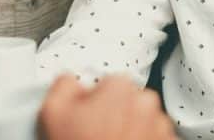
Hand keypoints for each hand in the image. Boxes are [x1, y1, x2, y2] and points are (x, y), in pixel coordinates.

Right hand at [38, 75, 175, 139]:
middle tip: (98, 137)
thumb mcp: (52, 112)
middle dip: (116, 115)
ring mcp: (161, 128)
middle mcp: (146, 104)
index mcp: (120, 88)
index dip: (94, 102)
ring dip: (132, 131)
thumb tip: (73, 81)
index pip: (107, 84)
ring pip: (144, 121)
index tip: (87, 120)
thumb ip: (64, 84)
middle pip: (128, 101)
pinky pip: (156, 139)